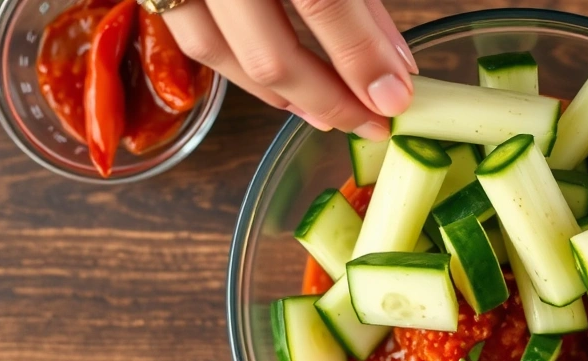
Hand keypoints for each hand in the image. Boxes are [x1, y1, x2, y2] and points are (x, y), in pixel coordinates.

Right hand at [162, 0, 416, 139]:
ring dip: (281, 97)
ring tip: (328, 114)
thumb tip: (393, 62)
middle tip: (372, 121)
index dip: (362, 58)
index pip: (323, 0)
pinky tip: (279, 86)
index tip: (396, 99)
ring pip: (221, 53)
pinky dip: (238, 69)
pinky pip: (191, 35)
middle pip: (270, 50)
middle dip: (329, 101)